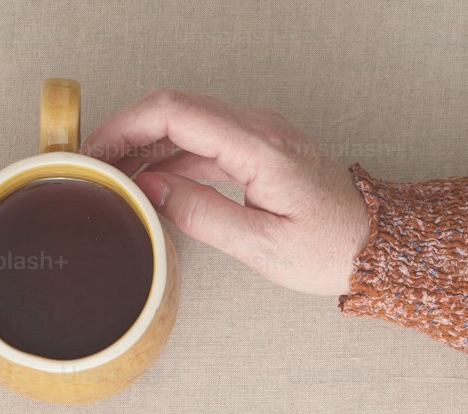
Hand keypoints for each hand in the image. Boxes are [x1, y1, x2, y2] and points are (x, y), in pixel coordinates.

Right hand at [80, 89, 370, 296]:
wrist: (375, 244)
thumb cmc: (329, 249)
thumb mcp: (262, 246)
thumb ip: (203, 216)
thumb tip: (154, 192)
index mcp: (258, 147)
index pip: (175, 113)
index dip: (126, 126)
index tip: (94, 151)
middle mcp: (258, 129)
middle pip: (175, 110)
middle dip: (126, 133)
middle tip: (92, 167)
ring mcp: (259, 136)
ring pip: (187, 125)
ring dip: (145, 147)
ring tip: (113, 179)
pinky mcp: (259, 151)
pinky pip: (205, 142)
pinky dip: (171, 159)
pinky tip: (152, 186)